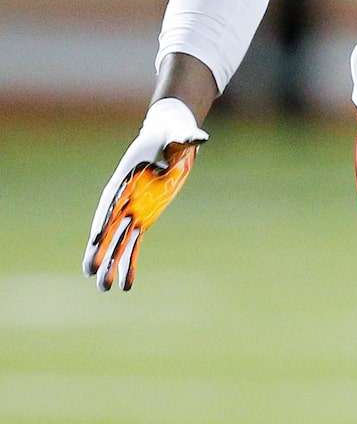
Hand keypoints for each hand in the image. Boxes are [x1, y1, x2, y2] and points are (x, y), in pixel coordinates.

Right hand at [83, 98, 207, 291]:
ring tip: (103, 288)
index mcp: (127, 177)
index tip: (95, 237)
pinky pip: (134, 243)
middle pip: (109, 226)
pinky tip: (126, 284)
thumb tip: (200, 138)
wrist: (172, 137)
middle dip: (100, 248)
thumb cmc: (173, 135)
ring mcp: (133, 209)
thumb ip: (186, 139)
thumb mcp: (180, 136)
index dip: (103, 219)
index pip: (111, 201)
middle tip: (89, 271)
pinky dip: (129, 262)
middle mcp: (125, 197)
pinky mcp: (144, 218)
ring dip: (111, 263)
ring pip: (118, 240)